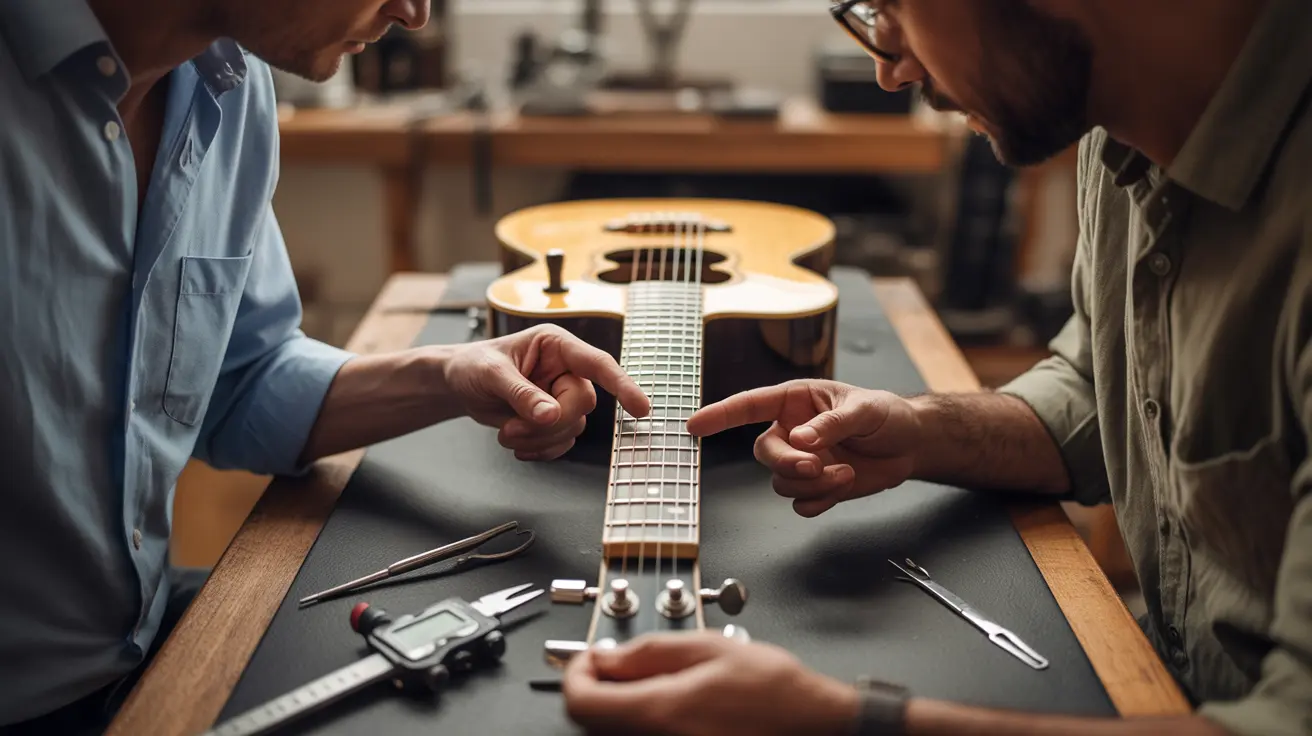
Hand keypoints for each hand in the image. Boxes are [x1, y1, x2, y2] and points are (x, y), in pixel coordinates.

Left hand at [443, 324, 649, 459]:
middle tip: (511, 429)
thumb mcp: (491, 374)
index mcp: (556, 346)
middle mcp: (565, 370)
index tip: (641, 408)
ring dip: (539, 438)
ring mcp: (562, 396)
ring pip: (573, 427)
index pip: (598, 364)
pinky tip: (517, 444)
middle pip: (584, 404)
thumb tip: (550, 414)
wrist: (459, 385)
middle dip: (549, 423)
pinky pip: (563, 443)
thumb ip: (521, 393)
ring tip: (506, 433)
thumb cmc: (473, 366)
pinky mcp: (555, 420)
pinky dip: (541, 450)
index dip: (622, 385)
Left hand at [562, 632, 859, 735]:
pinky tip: (668, 707)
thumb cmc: (775, 692)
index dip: (575, 673)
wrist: (817, 727)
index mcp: (660, 713)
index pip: (581, 702)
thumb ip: (650, 651)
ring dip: (618, 706)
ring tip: (651, 682)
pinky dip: (641, 722)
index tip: (589, 657)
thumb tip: (604, 656)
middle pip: (592, 723)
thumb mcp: (712, 649)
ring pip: (614, 734)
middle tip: (617, 664)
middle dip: (596, 687)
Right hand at [685, 379, 921, 516]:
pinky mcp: (814, 486)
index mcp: (794, 401)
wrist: (910, 445)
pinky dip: (819, 500)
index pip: (749, 406)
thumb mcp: (864, 409)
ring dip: (811, 484)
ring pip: (780, 482)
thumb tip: (801, 438)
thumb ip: (831, 423)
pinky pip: (799, 503)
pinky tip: (842, 486)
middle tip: (815, 466)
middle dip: (786, 463)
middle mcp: (790, 431)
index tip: (695, 425)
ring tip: (844, 474)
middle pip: (764, 452)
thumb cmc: (886, 414)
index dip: (719, 415)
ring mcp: (801, 461)